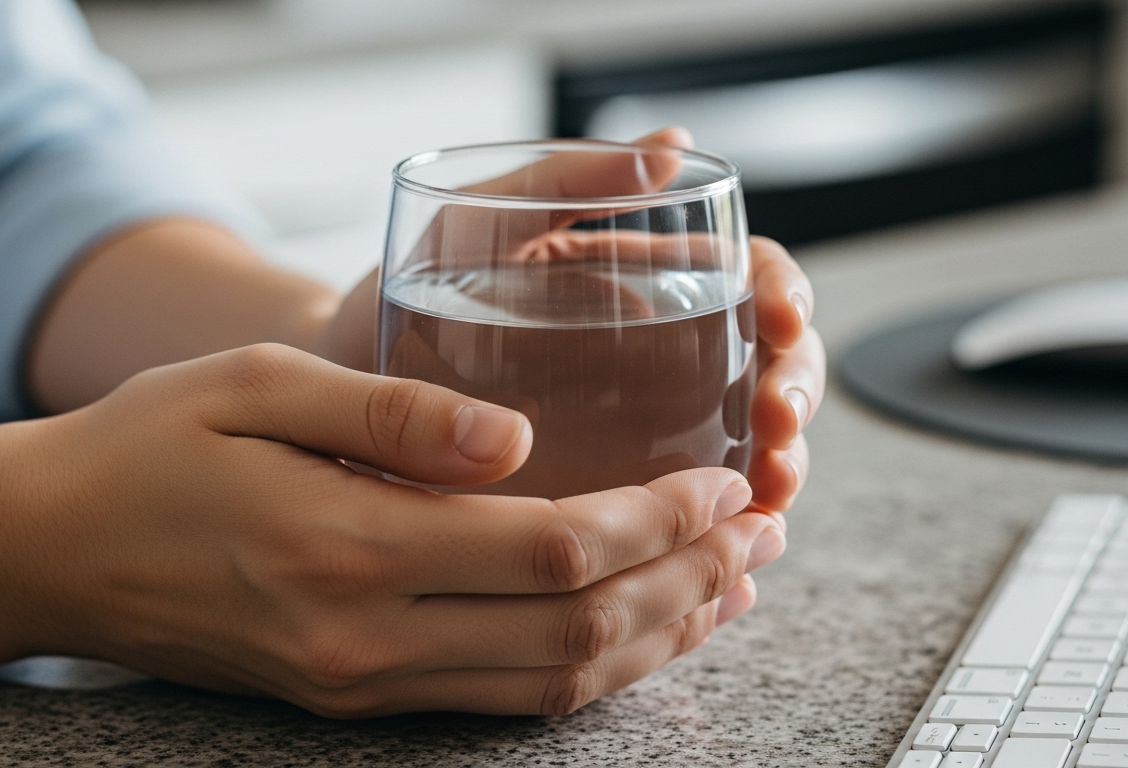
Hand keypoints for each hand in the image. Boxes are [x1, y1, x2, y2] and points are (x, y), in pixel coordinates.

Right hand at [0, 344, 784, 715]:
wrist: (49, 547)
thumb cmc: (147, 446)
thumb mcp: (257, 385)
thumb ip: (393, 409)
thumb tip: (518, 436)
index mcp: (348, 545)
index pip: (552, 552)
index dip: (656, 523)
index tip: (722, 485)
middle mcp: (365, 635)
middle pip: (575, 633)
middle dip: (686, 583)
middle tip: (758, 533)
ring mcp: (360, 680)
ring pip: (550, 684)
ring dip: (655, 637)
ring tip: (729, 587)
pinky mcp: (351, 695)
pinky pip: (499, 700)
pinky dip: (585, 671)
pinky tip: (632, 632)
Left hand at [321, 130, 825, 510]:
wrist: (337, 396)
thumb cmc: (401, 295)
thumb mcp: (475, 222)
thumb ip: (564, 180)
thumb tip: (674, 148)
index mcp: (644, 279)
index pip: (749, 277)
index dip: (782, 295)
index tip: (777, 319)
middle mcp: (660, 354)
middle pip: (766, 365)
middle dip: (790, 390)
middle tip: (775, 421)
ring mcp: (645, 426)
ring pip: (745, 443)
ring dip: (777, 464)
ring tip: (773, 488)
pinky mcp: (615, 493)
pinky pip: (688, 511)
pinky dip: (724, 528)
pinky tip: (737, 548)